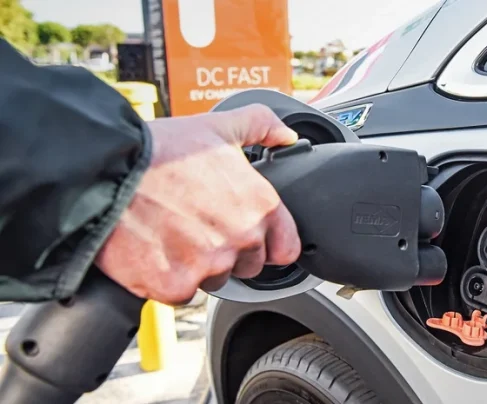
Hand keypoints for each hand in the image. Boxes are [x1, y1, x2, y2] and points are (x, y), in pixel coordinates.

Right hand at [94, 105, 301, 304]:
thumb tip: (286, 135)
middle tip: (195, 225)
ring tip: (170, 233)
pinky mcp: (175, 286)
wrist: (102, 170)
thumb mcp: (217, 126)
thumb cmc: (158, 149)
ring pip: (213, 280)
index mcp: (260, 205)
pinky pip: (180, 293)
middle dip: (227, 251)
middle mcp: (241, 238)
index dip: (267, 243)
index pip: (285, 248)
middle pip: (247, 266)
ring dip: (196, 265)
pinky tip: (153, 250)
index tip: (247, 236)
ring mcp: (209, 265)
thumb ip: (261, 126)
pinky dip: (167, 278)